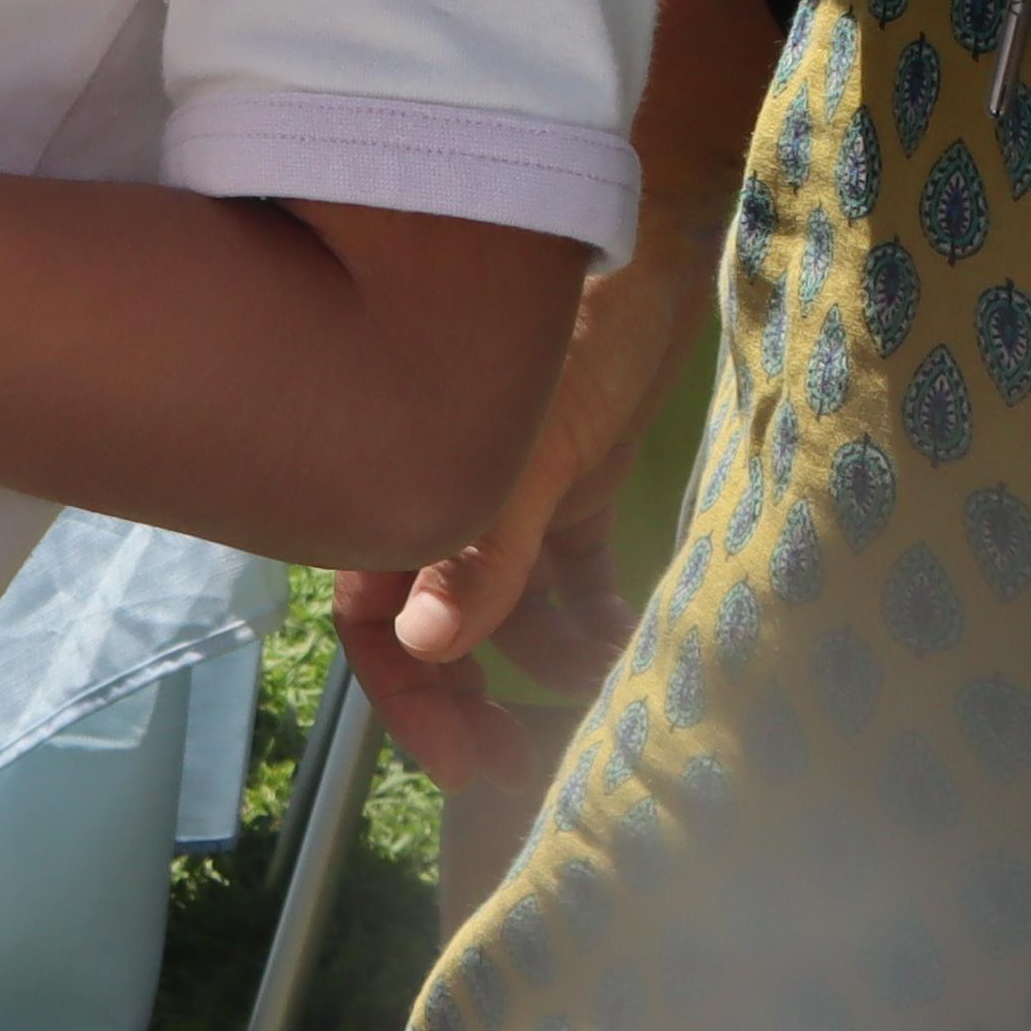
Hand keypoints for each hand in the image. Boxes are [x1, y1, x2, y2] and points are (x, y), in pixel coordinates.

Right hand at [336, 221, 702, 784]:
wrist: (652, 263)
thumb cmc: (570, 345)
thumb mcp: (520, 457)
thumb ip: (474, 554)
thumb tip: (425, 645)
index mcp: (398, 498)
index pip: (378, 626)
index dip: (410, 701)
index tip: (464, 767)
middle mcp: (439, 509)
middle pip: (440, 634)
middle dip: (477, 703)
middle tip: (526, 768)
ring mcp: (504, 504)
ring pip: (512, 615)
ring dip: (553, 663)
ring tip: (605, 693)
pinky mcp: (565, 494)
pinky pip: (571, 581)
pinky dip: (597, 620)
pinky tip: (630, 647)